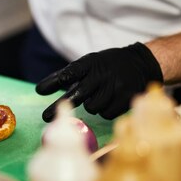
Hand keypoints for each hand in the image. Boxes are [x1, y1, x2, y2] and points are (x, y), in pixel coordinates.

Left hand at [36, 42, 162, 120]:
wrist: (141, 63)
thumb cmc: (108, 66)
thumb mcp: (91, 63)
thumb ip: (70, 75)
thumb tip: (41, 89)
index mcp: (91, 63)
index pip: (69, 73)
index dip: (53, 82)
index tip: (39, 90)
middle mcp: (102, 74)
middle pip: (77, 95)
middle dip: (58, 107)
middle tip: (45, 117)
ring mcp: (114, 87)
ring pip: (92, 108)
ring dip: (92, 106)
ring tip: (100, 96)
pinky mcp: (125, 98)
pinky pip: (106, 114)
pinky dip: (105, 111)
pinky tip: (110, 101)